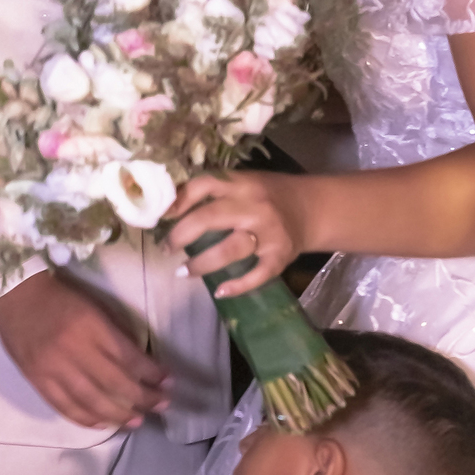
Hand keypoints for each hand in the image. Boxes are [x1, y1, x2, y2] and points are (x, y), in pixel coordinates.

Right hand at [0, 269, 169, 429]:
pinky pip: (64, 406)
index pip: (128, 357)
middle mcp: (73, 350)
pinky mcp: (36, 380)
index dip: (151, 372)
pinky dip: (85, 419)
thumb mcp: (95, 307)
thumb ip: (115, 334)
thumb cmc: (61, 297)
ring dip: (117, 414)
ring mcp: (53, 368)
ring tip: (137, 420)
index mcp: (91, 327)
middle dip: (143, 397)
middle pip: (114, 383)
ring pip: (90, 400)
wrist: (15, 295)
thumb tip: (139, 362)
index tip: (168, 381)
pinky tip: (103, 424)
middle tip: (161, 405)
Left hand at [166, 172, 308, 299]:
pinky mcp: (280, 256)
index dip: (179, 201)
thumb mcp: (244, 183)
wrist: (313, 209)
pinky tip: (221, 291)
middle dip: (181, 235)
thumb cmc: (269, 195)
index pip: (204, 185)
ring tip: (184, 271)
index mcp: (243, 184)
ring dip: (202, 264)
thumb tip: (169, 206)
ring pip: (230, 250)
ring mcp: (269, 233)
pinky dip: (238, 286)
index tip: (161, 216)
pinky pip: (257, 275)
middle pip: (210, 218)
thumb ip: (215, 191)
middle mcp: (255, 206)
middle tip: (166, 248)